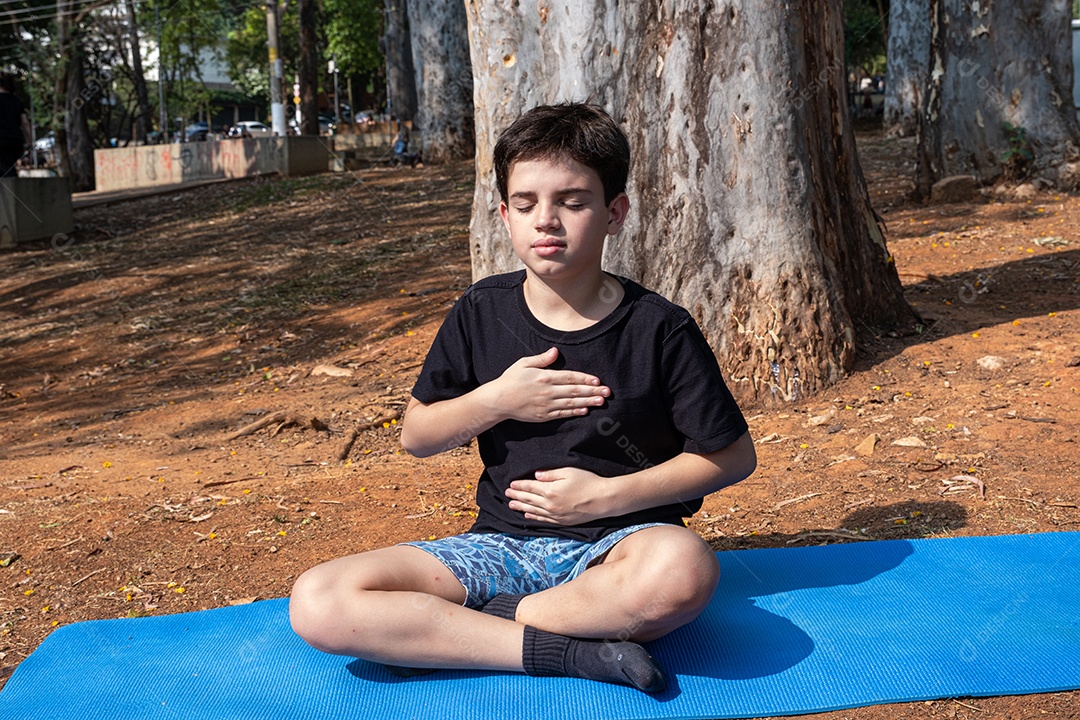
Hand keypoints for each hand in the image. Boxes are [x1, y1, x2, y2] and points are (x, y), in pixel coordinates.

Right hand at [490, 347, 608, 422]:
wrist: (498, 401)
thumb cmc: (510, 379)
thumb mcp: (523, 364)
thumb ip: (541, 359)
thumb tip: (555, 351)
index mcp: (544, 377)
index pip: (569, 377)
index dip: (585, 379)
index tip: (598, 380)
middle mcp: (547, 391)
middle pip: (574, 390)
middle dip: (592, 391)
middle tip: (607, 392)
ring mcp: (546, 405)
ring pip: (571, 403)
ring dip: (588, 402)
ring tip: (601, 402)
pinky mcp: (543, 416)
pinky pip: (562, 413)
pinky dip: (574, 412)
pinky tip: (585, 410)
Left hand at [505, 467, 613, 525]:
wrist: (602, 500)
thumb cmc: (588, 482)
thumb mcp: (568, 472)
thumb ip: (550, 474)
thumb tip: (536, 476)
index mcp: (550, 490)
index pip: (529, 487)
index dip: (519, 485)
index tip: (511, 484)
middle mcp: (550, 504)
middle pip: (528, 499)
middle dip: (516, 496)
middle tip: (507, 494)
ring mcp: (555, 515)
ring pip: (533, 511)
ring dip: (521, 507)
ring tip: (511, 505)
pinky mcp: (562, 521)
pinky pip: (543, 520)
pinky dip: (533, 517)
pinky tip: (527, 515)